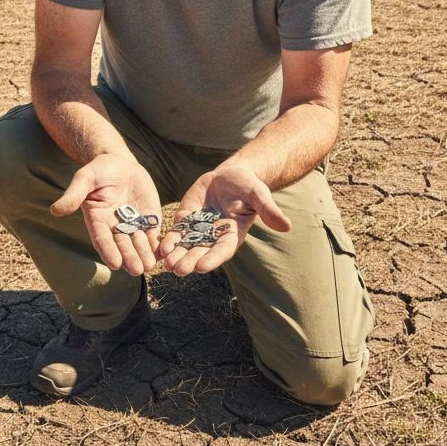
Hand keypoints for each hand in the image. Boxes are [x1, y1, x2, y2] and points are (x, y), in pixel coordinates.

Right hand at [50, 153, 161, 276]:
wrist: (120, 164)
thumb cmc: (99, 170)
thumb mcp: (85, 178)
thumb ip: (74, 194)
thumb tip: (55, 210)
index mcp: (97, 220)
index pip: (102, 238)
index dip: (108, 250)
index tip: (115, 263)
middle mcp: (114, 226)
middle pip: (122, 245)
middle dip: (129, 257)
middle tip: (137, 270)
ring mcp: (132, 224)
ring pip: (138, 243)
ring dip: (144, 255)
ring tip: (149, 266)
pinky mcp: (148, 220)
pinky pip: (153, 235)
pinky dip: (157, 245)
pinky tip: (163, 254)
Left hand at [160, 163, 291, 275]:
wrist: (231, 176)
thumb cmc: (248, 186)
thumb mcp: (259, 194)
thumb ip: (269, 210)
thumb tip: (287, 227)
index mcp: (232, 235)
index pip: (222, 251)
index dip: (212, 259)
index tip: (201, 267)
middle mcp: (214, 236)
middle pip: (200, 253)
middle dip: (189, 261)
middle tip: (178, 270)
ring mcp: (198, 229)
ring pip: (185, 246)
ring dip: (176, 256)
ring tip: (166, 264)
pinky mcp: (186, 219)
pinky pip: (176, 233)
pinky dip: (168, 241)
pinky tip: (159, 248)